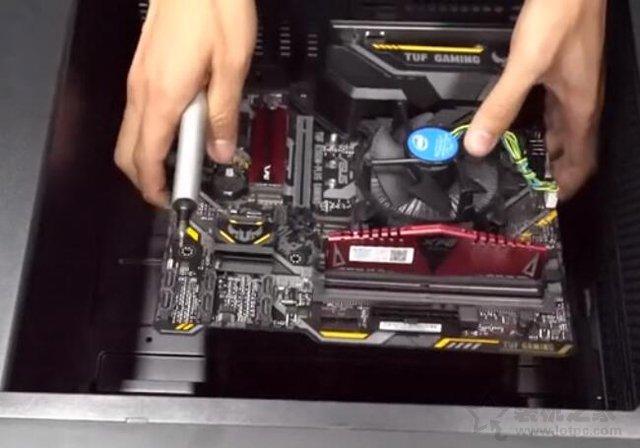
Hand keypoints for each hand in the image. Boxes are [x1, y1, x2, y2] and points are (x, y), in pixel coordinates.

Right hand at [114, 0, 256, 206]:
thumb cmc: (214, 7)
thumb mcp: (232, 67)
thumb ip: (225, 114)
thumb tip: (221, 149)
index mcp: (163, 96)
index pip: (146, 158)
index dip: (156, 188)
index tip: (172, 201)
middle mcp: (143, 88)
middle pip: (128, 150)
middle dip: (147, 177)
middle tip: (176, 187)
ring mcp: (140, 76)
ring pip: (133, 131)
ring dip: (154, 152)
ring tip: (190, 157)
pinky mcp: (147, 66)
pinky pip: (143, 109)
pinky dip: (158, 129)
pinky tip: (188, 123)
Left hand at [463, 0, 605, 199]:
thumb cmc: (561, 15)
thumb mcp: (525, 66)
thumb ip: (500, 105)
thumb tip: (478, 143)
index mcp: (580, 107)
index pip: (582, 161)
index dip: (567, 185)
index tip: (549, 200)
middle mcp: (581, 99)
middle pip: (570, 147)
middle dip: (551, 168)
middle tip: (526, 183)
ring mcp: (574, 83)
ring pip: (561, 126)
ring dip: (544, 145)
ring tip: (519, 158)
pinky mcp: (563, 68)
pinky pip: (553, 106)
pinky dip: (538, 120)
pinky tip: (519, 118)